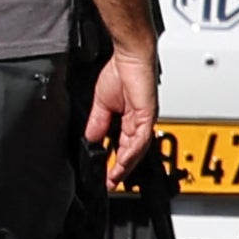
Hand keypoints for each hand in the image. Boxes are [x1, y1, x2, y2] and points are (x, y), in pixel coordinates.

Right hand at [82, 46, 161, 186]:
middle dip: (121, 170)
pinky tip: (123, 161)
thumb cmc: (120, 72)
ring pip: (138, 149)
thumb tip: (91, 141)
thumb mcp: (101, 104)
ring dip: (126, 165)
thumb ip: (98, 124)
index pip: (123, 146)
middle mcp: (139, 122)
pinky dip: (132, 151)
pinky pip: (141, 138)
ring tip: (115, 177)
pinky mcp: (148, 114)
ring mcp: (145, 119)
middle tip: (110, 183)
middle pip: (132, 152)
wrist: (128, 56)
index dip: (115, 162)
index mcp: (129, 119)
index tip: (106, 175)